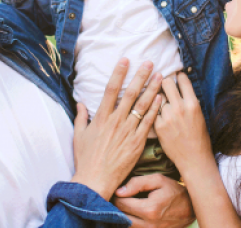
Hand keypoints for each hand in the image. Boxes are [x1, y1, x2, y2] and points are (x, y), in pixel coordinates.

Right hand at [71, 59, 163, 199]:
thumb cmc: (86, 159)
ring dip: (152, 89)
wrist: (95, 180)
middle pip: (130, 93)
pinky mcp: (137, 143)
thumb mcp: (79, 135)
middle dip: (140, 76)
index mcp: (101, 117)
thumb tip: (81, 103)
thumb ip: (81, 117)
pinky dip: (155, 109)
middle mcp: (116, 121)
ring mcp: (128, 131)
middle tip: (149, 63)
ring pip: (142, 106)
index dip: (118, 73)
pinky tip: (161, 99)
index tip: (125, 60)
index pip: (110, 89)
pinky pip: (149, 123)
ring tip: (161, 76)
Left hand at [113, 174, 195, 227]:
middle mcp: (148, 224)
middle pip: (121, 217)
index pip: (121, 204)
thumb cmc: (174, 191)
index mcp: (149, 210)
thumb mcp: (158, 180)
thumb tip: (119, 191)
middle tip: (118, 197)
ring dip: (122, 215)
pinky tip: (132, 213)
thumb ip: (137, 183)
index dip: (116, 196)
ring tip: (125, 205)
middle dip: (117, 207)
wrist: (190, 208)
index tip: (118, 190)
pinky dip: (130, 221)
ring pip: (126, 225)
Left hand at [154, 73, 213, 176]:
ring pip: (157, 97)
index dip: (178, 76)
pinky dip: (153, 110)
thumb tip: (180, 87)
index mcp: (193, 103)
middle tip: (163, 85)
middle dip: (164, 82)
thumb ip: (189, 100)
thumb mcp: (199, 115)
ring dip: (158, 97)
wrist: (194, 158)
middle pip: (166, 83)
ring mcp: (168, 117)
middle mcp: (180, 107)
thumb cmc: (199, 137)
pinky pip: (152, 111)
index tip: (175, 77)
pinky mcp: (158, 126)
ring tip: (159, 101)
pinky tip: (155, 112)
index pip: (182, 79)